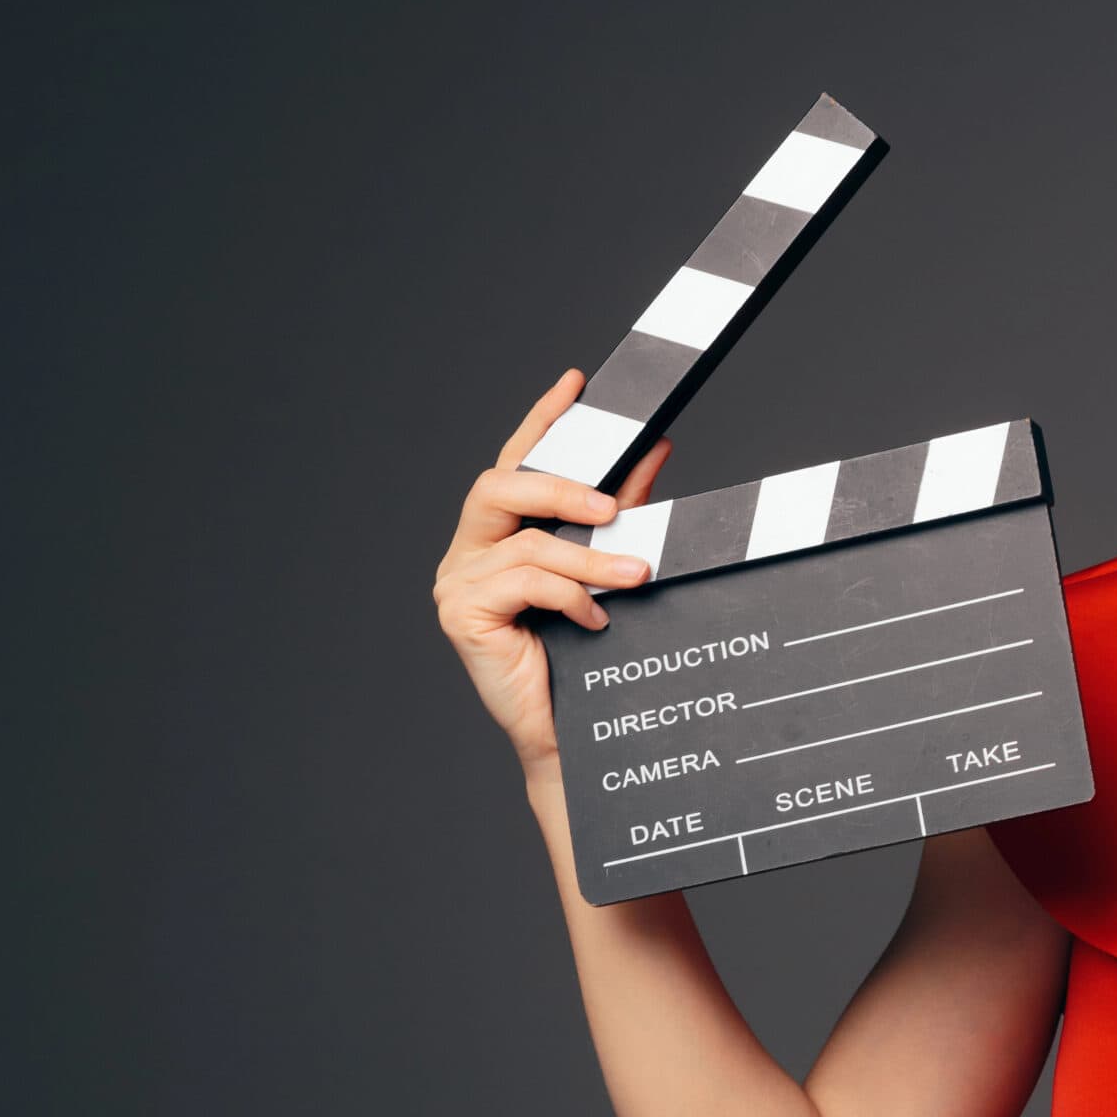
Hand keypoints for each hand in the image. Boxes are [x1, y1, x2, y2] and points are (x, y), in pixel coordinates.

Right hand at [432, 367, 675, 769]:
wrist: (576, 734)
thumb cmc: (588, 656)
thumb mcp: (612, 568)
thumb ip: (627, 512)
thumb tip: (658, 450)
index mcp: (497, 534)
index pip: (516, 462)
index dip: (542, 420)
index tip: (577, 382)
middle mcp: (469, 552)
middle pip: (498, 485)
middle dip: (560, 487)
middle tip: (615, 505)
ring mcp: (457, 583)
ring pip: (526, 543)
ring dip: (589, 558)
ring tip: (635, 576)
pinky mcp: (460, 615)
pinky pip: (523, 582)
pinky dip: (570, 595)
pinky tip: (595, 619)